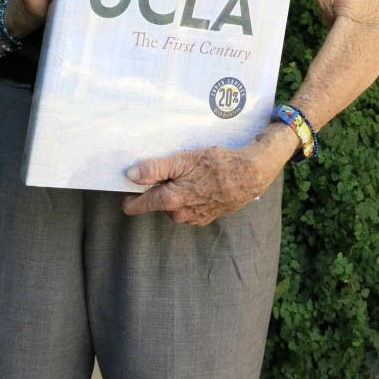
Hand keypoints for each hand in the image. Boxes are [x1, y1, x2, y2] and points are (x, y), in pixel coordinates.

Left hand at [121, 141, 280, 225]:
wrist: (250, 175)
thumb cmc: (216, 165)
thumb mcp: (183, 160)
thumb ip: (155, 169)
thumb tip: (131, 175)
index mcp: (169, 201)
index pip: (136, 206)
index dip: (129, 195)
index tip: (128, 182)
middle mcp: (179, 214)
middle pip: (156, 202)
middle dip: (158, 187)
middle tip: (170, 167)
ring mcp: (193, 218)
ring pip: (174, 204)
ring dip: (176, 190)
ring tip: (189, 172)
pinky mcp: (207, 217)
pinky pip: (189, 206)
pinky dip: (190, 195)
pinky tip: (201, 181)